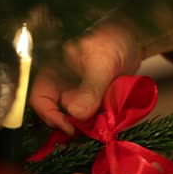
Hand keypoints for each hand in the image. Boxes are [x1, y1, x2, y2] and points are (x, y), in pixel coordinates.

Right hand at [30, 20, 142, 134]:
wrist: (133, 38)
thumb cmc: (112, 40)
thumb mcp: (101, 63)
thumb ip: (90, 89)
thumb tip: (76, 114)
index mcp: (51, 72)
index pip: (39, 99)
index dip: (51, 116)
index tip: (71, 128)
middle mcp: (60, 85)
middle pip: (55, 113)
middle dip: (69, 126)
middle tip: (87, 135)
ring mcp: (75, 93)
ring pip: (72, 117)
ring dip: (84, 128)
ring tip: (98, 133)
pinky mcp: (91, 99)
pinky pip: (87, 116)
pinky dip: (94, 123)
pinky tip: (104, 127)